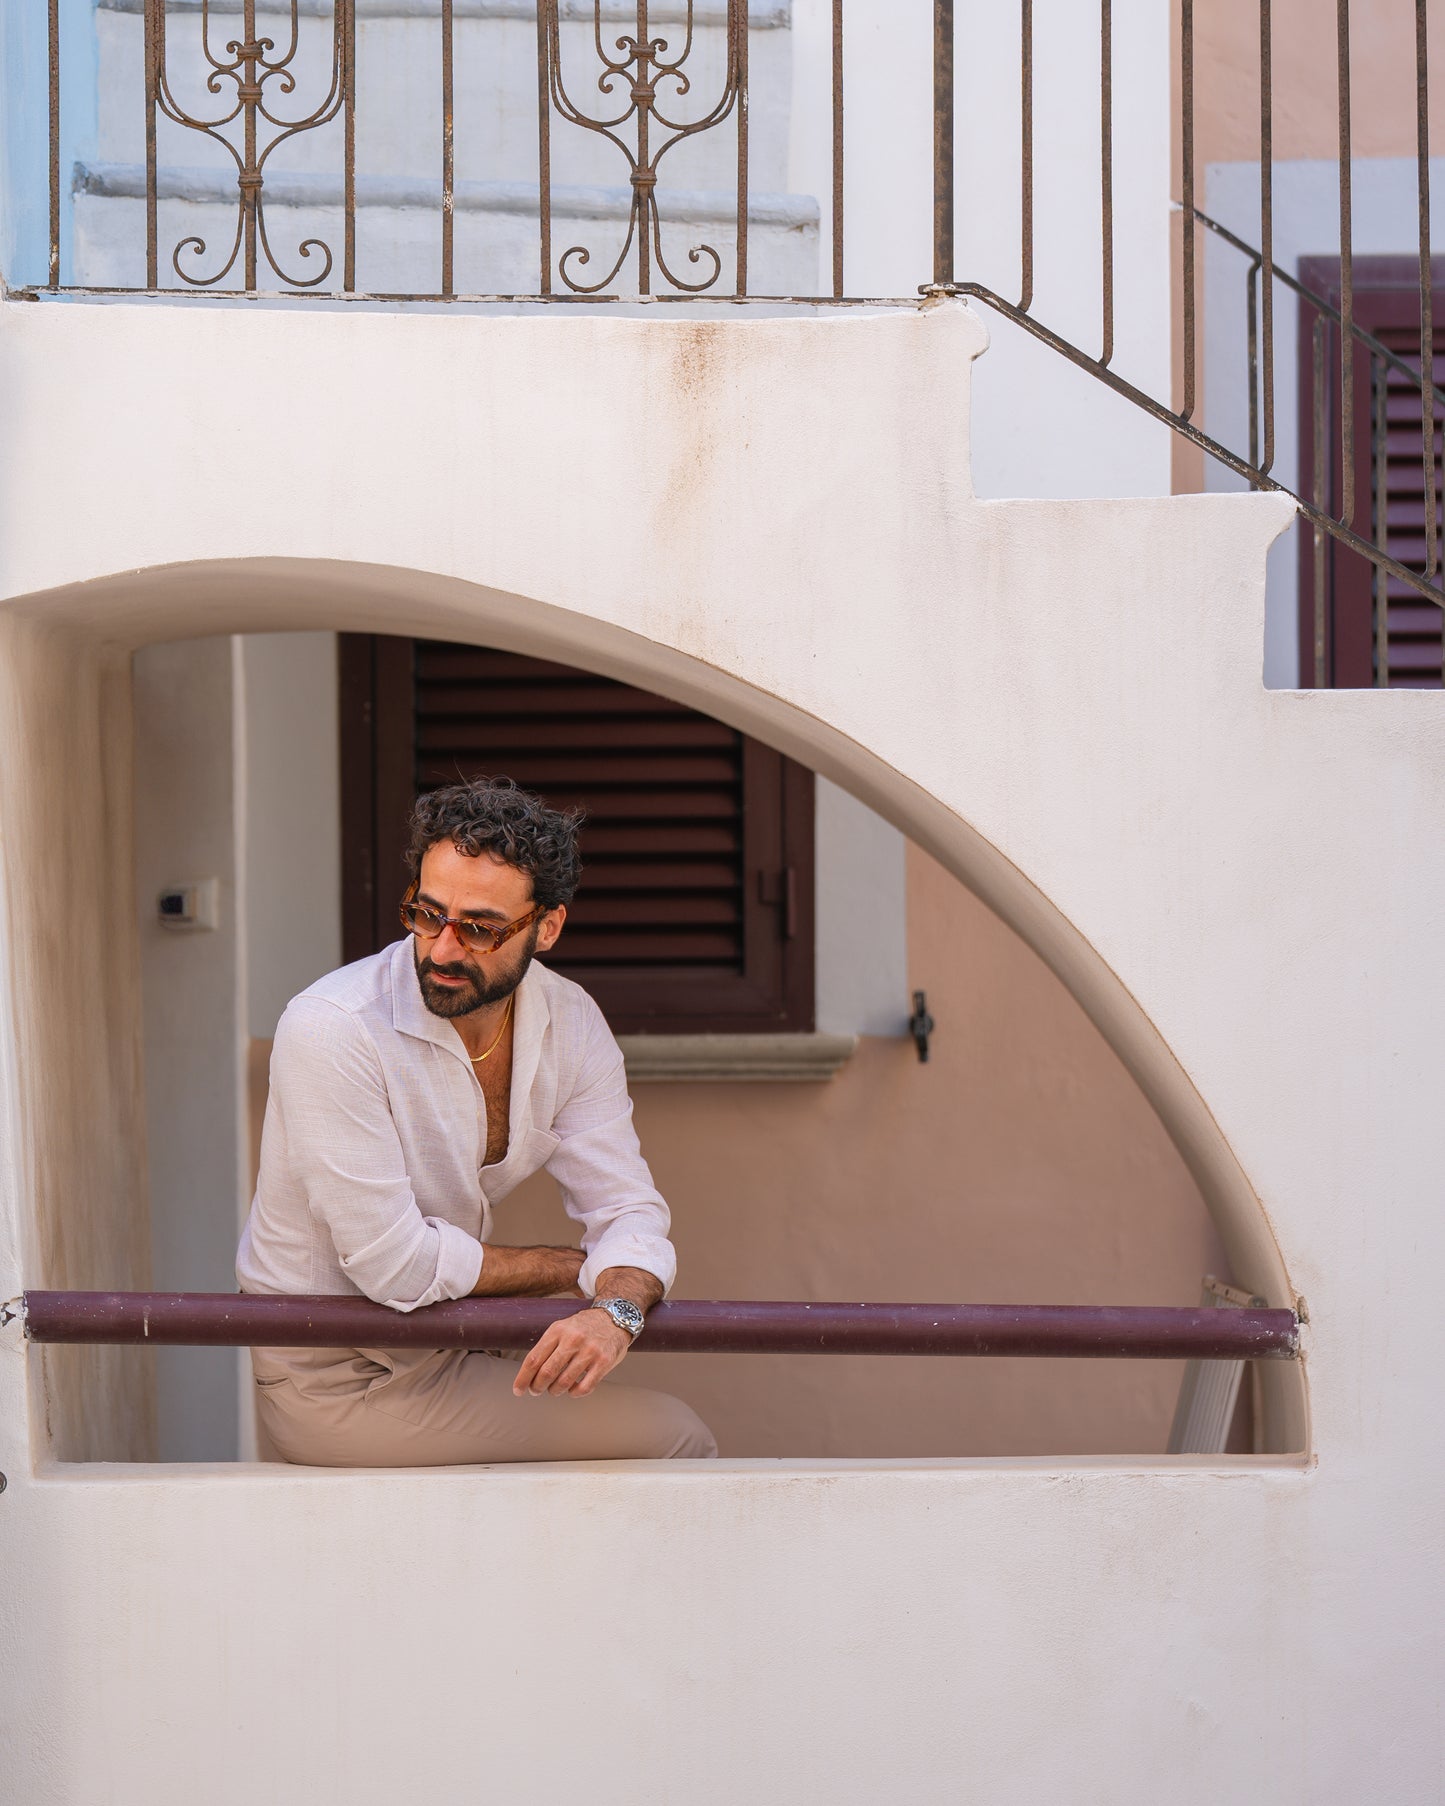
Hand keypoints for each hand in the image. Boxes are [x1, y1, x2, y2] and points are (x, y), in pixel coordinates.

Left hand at [514, 1304, 630, 1397]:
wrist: (615, 1317)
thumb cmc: (585, 1327)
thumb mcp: (562, 1327)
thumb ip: (548, 1346)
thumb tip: (529, 1373)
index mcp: (558, 1330)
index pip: (534, 1359)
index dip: (523, 1378)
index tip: (518, 1389)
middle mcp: (573, 1339)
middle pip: (546, 1372)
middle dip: (537, 1387)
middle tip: (536, 1390)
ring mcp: (590, 1351)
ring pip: (563, 1382)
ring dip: (554, 1391)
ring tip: (554, 1390)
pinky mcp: (604, 1362)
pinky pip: (584, 1387)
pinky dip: (574, 1393)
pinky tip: (572, 1390)